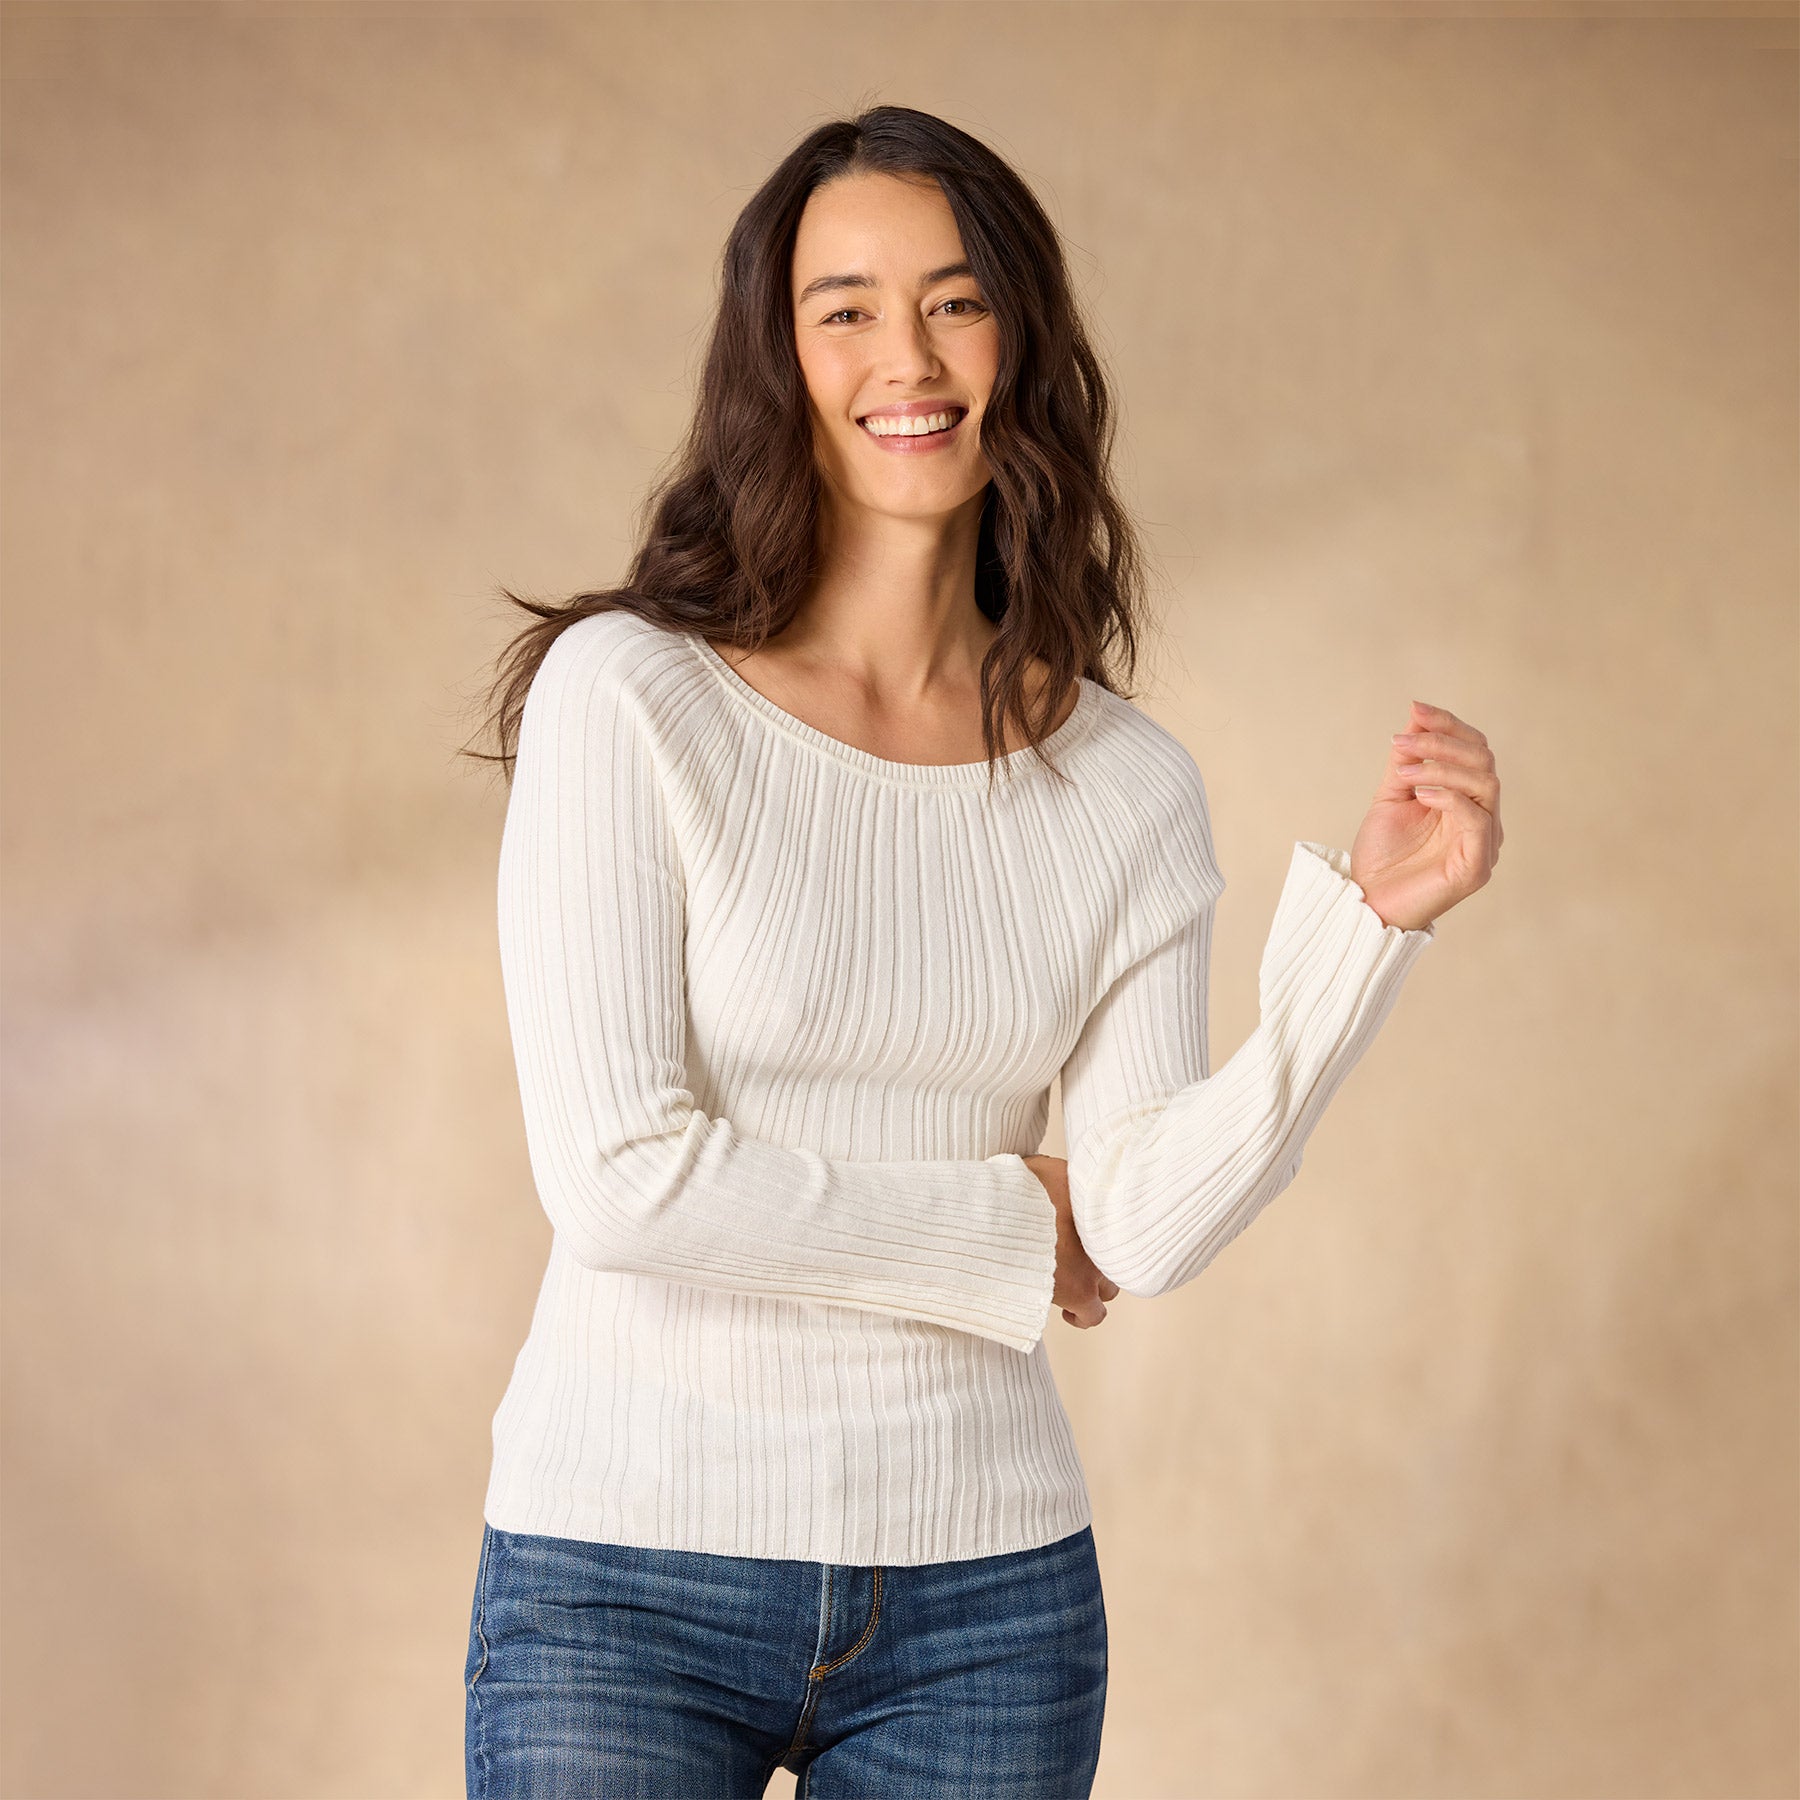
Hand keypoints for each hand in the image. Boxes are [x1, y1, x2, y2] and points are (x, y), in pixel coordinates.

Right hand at [1023, 1154, 1120, 1327]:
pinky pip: (1093, 1314)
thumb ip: (1051, 1171)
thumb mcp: (1040, 1167)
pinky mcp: (1080, 1292)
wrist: (1009, 1217)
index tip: (1073, 1232)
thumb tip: (1043, 1170)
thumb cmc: (1018, 1189)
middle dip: (1094, 1258)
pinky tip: (1067, 1311)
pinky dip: (1082, 1315)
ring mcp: (1094, 1265)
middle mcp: (1103, 1236)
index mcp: (1096, 1207)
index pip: (1112, 1224)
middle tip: (1069, 1255)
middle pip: (1113, 1255)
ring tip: (1068, 1282)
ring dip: (1090, 1284)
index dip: (1093, 1232)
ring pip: (1108, 1285)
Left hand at [1351, 700, 1502, 931]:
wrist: (1368, 903)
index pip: (1474, 749)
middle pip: (1483, 760)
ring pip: (1485, 784)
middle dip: (1441, 742)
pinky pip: (1477, 819)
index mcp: (1466, 799)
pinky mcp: (1478, 865)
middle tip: (1400, 742)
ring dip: (1443, 767)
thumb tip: (1416, 714)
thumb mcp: (1391, 796)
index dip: (1448, 725)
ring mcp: (1485, 841)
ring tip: (1404, 770)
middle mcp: (1483, 817)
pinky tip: (1419, 792)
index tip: (1416, 708)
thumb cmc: (1382, 855)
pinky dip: (1449, 797)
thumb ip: (1406, 760)